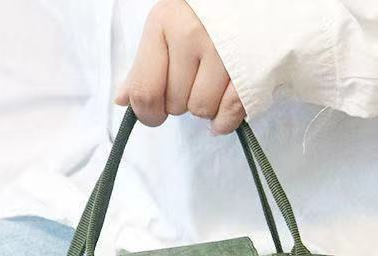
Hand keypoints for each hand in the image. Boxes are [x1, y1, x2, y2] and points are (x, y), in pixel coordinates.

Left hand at [115, 0, 245, 133]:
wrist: (255, 0)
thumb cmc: (206, 14)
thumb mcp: (168, 25)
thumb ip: (144, 65)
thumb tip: (122, 100)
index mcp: (164, 22)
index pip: (145, 91)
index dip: (147, 113)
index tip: (155, 113)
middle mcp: (192, 34)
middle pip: (175, 104)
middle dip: (182, 101)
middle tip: (195, 80)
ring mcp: (223, 51)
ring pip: (202, 110)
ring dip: (206, 106)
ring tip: (214, 83)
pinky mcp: (250, 69)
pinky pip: (229, 114)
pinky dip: (224, 120)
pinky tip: (223, 110)